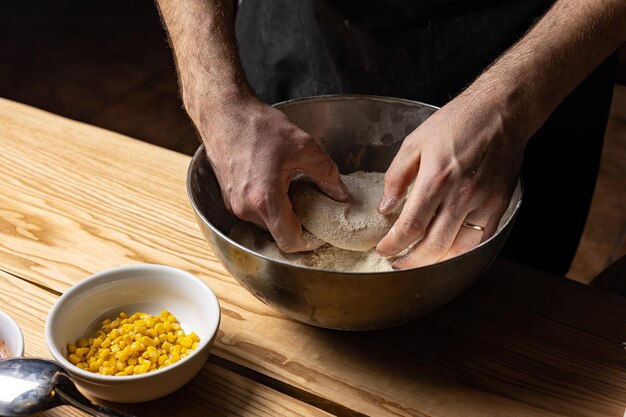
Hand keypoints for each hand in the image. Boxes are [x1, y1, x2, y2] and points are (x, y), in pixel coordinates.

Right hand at [196, 95, 347, 252]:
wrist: (223, 113)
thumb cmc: (258, 127)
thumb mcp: (303, 145)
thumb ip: (326, 173)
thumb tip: (340, 193)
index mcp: (266, 200)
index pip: (289, 242)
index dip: (309, 242)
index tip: (320, 233)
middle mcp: (246, 209)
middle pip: (278, 233)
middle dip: (297, 224)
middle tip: (313, 206)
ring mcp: (234, 205)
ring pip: (266, 223)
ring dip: (282, 214)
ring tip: (294, 191)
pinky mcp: (228, 198)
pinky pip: (254, 212)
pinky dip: (268, 205)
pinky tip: (277, 184)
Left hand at [376, 92, 523, 267]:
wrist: (501, 112)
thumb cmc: (457, 123)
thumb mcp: (414, 143)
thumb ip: (396, 177)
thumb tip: (386, 207)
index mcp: (436, 178)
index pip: (411, 226)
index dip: (394, 244)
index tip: (383, 249)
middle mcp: (461, 195)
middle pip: (433, 245)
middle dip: (411, 261)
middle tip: (397, 262)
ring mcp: (483, 202)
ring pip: (457, 248)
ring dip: (435, 261)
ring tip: (418, 261)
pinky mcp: (499, 205)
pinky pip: (479, 239)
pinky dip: (461, 251)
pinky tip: (446, 252)